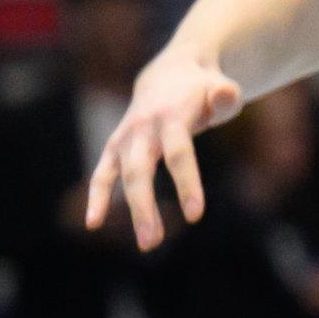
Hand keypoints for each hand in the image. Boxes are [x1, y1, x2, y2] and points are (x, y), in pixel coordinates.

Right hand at [85, 50, 241, 250]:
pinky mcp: (115, 146)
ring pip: (122, 177)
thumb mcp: (221, 89)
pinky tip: (94, 224)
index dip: (186, 184)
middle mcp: (142, 128)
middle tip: (153, 243)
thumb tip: (225, 94)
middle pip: (140, 171)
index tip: (195, 216)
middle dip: (144, 208)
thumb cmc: (202, 90)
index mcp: (171, 116)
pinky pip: (102, 173)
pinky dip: (96, 197)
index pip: (178, 154)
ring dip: (130, 209)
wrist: (168, 74)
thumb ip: (225, 96)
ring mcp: (125, 137)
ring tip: (146, 243)